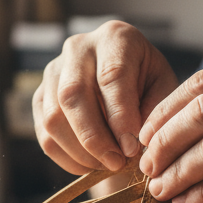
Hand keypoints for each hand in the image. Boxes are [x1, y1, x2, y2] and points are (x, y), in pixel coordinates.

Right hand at [32, 21, 177, 173]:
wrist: (124, 82)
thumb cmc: (148, 85)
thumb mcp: (163, 89)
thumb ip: (154, 110)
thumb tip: (132, 142)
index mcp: (115, 38)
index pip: (111, 76)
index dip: (120, 116)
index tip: (132, 148)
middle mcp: (77, 48)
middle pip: (73, 94)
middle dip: (95, 137)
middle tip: (118, 163)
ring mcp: (52, 72)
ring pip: (54, 118)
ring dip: (81, 151)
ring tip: (108, 165)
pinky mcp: (40, 98)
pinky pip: (45, 136)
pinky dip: (68, 158)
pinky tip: (92, 164)